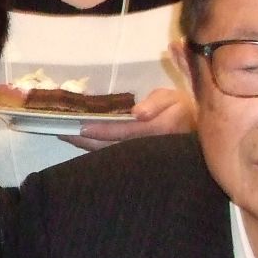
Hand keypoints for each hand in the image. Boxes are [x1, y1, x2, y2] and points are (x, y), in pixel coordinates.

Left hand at [66, 87, 191, 148]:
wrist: (197, 132)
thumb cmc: (183, 109)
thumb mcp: (175, 99)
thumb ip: (157, 103)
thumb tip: (137, 112)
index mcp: (158, 129)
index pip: (124, 131)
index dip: (102, 130)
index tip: (80, 128)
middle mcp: (147, 147)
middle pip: (110, 147)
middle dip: (84, 142)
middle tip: (61, 133)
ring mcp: (141, 155)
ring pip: (110, 154)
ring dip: (86, 147)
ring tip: (65, 137)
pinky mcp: (137, 159)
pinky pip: (113, 155)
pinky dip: (96, 149)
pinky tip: (81, 143)